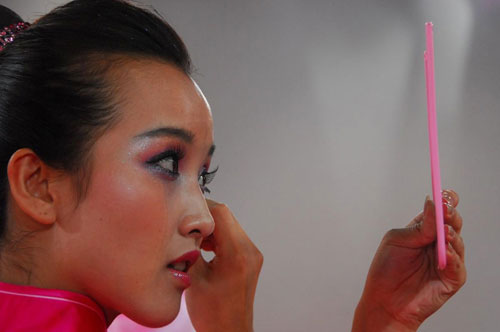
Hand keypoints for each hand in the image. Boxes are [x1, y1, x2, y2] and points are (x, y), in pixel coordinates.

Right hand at [186, 200, 262, 331]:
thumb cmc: (213, 314)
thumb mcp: (193, 277)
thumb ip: (189, 248)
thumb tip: (182, 229)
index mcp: (237, 254)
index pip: (221, 213)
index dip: (200, 208)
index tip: (184, 211)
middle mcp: (249, 250)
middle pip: (226, 217)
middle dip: (204, 218)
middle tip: (185, 226)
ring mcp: (252, 254)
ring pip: (230, 226)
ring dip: (211, 228)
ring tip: (194, 240)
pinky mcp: (250, 259)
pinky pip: (233, 237)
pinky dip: (218, 237)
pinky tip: (204, 248)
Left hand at [352, 190, 465, 331]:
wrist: (384, 299)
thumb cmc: (387, 269)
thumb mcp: (397, 240)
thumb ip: (418, 226)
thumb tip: (433, 203)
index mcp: (424, 229)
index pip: (440, 211)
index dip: (446, 201)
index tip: (445, 194)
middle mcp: (438, 242)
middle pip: (453, 223)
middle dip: (451, 215)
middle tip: (445, 210)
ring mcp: (447, 260)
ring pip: (458, 243)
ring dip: (451, 235)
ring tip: (444, 233)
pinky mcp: (451, 280)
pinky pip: (457, 266)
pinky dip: (452, 258)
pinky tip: (445, 252)